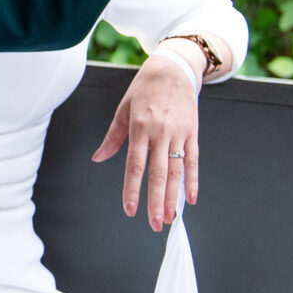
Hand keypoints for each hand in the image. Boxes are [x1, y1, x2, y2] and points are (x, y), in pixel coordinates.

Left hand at [90, 46, 202, 230]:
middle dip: (156, 201)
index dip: (133, 189)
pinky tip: (191, 198)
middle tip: (153, 224)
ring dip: (174, 197)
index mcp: (140, 127)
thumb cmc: (145, 88)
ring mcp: (179, 134)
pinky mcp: (193, 133)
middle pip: (159, 173)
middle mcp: (161, 132)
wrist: (173, 68)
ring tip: (169, 218)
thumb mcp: (123, 109)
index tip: (130, 209)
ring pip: (177, 170)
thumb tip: (98, 158)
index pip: (135, 164)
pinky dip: (193, 180)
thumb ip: (113, 137)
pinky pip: (194, 160)